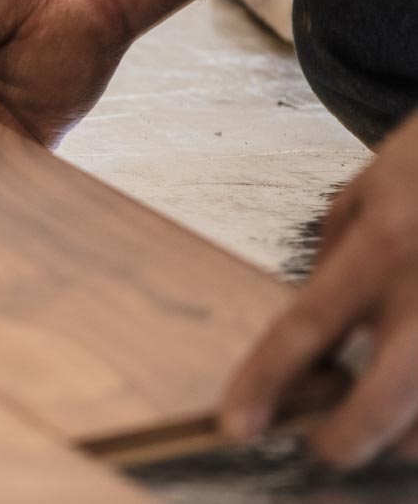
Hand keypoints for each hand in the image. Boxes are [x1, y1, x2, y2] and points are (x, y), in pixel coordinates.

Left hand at [223, 113, 417, 467]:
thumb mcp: (365, 191)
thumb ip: (335, 262)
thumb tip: (315, 336)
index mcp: (382, 241)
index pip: (307, 326)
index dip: (265, 381)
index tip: (237, 424)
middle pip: (383, 398)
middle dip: (344, 439)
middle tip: (321, 446)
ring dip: (400, 434)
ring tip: (375, 420)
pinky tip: (411, 404)